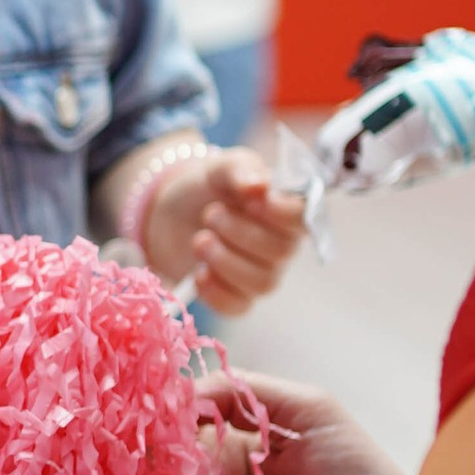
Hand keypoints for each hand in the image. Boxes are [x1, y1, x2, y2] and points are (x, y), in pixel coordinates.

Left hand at [143, 147, 305, 317]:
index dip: (281, 213)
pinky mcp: (237, 297)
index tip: (253, 202)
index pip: (303, 218)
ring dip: (226, 261)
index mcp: (285, 211)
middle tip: (210, 214)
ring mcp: (261, 274)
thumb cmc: (208, 187)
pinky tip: (198, 273)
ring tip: (199, 240)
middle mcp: (281, 246)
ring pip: (262, 283)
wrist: (171, 211)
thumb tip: (260, 186)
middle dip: (240, 233)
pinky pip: (238, 307)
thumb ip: (241, 170)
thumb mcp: (221, 167)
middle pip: (279, 252)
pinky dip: (215, 292)